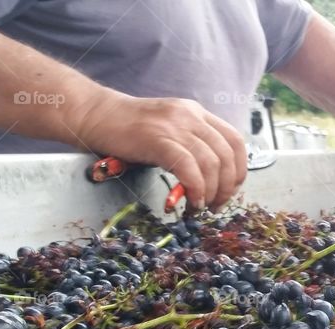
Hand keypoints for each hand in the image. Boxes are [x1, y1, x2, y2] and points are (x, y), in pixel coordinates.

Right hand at [67, 91, 246, 211]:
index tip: (230, 190)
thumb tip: (212, 179)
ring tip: (200, 207)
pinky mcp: (158, 139)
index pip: (235, 142)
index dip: (239, 170)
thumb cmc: (128, 129)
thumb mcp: (169, 130)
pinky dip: (196, 190)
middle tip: (215, 206)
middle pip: (227, 156)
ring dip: (211, 193)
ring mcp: (175, 126)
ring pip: (212, 164)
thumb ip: (191, 146)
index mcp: (197, 113)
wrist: (95, 114)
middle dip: (227, 188)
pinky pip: (189, 169)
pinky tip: (190, 202)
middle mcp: (191, 116)